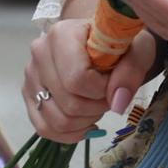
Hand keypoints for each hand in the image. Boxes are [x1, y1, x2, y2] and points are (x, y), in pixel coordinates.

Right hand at [23, 15, 157, 143]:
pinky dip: (70, 133)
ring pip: (57, 121)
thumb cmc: (119, 42)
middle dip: (97, 108)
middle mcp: (39, 53)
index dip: (103, 91)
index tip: (115, 81)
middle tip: (109, 95)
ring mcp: (31, 76)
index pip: (77, 79)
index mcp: (61, 34)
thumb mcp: (138, 48)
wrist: (103, 41)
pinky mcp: (29, 96)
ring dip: (85, 122)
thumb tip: (117, 103)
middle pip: (68, 104)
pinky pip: (44, 129)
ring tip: (97, 104)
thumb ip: (132, 70)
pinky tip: (86, 121)